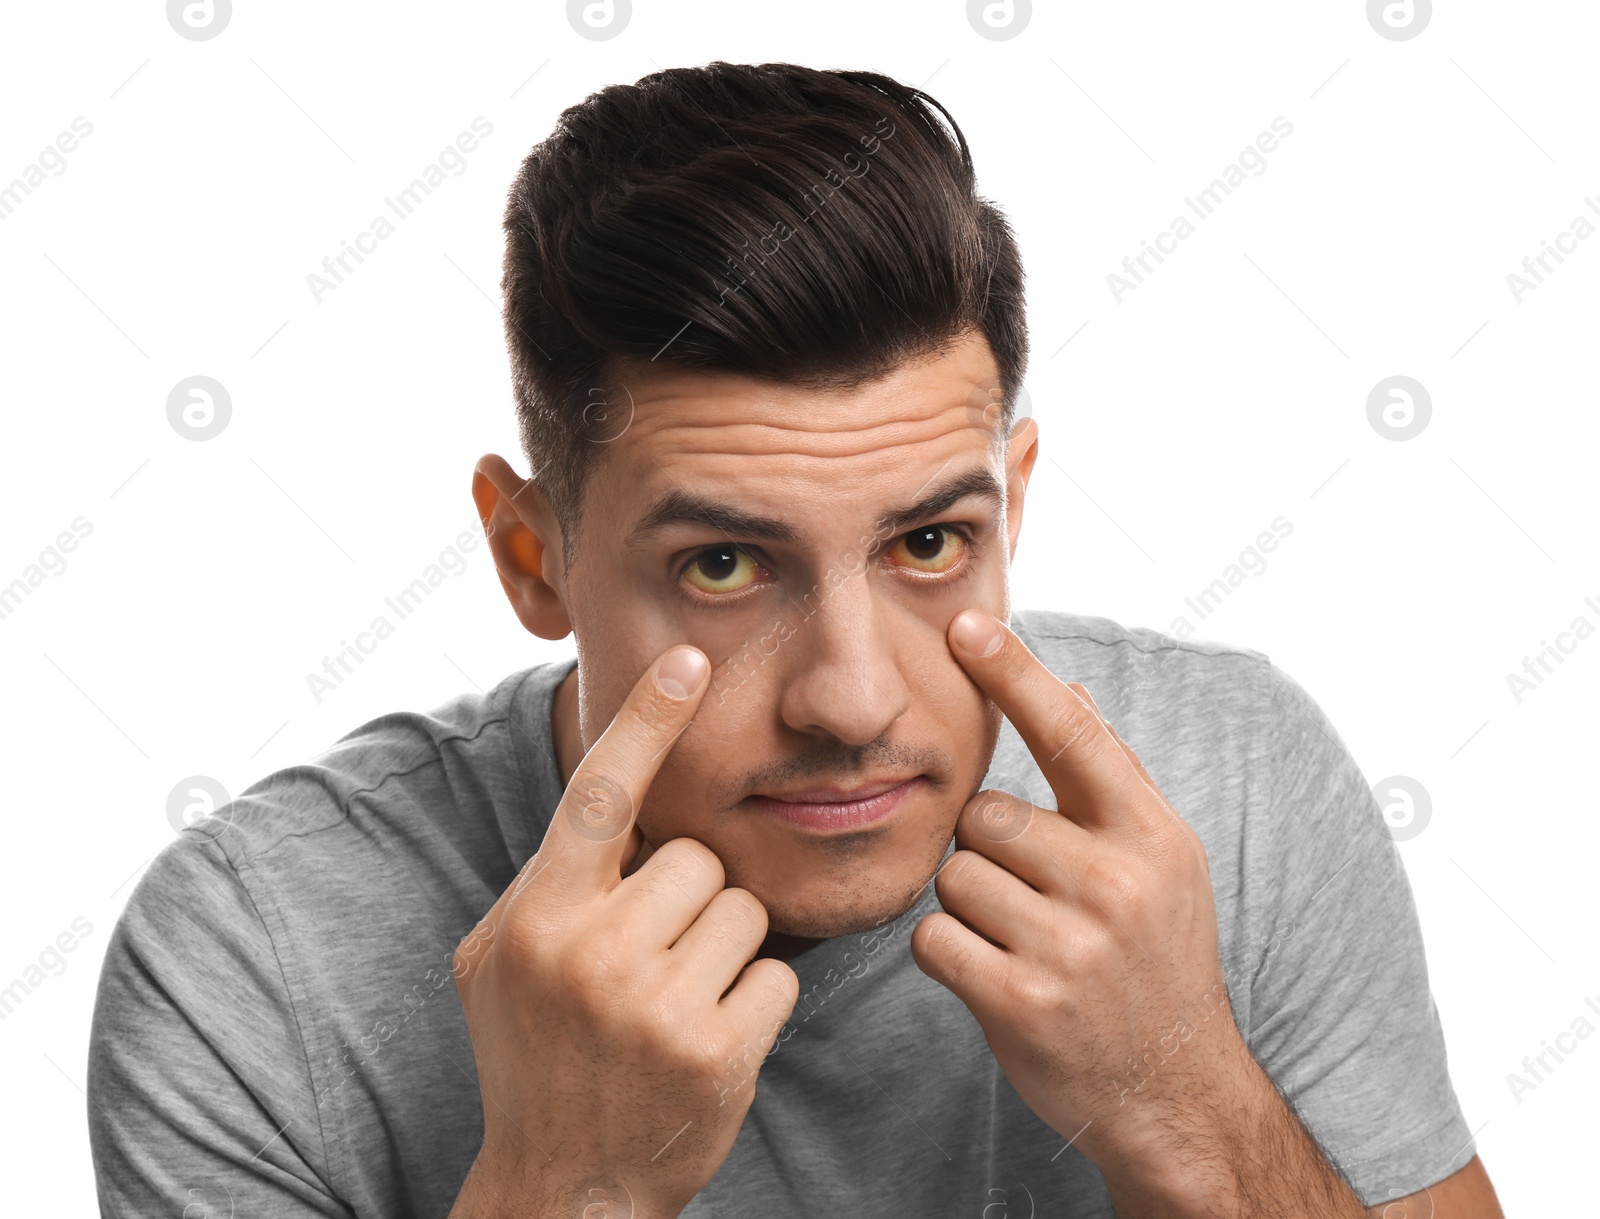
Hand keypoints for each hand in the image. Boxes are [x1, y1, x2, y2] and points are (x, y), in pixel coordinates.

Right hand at [450, 645, 799, 1218]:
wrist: (564, 1190)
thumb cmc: (534, 1057)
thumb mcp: (502, 962)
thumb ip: (548, 882)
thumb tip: (611, 790)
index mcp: (536, 919)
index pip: (599, 795)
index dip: (646, 720)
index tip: (688, 659)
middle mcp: (592, 955)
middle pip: (695, 860)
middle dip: (687, 899)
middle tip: (650, 960)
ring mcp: (657, 1007)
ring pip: (744, 910)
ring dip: (724, 947)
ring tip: (675, 1000)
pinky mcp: (719, 1053)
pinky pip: (776, 973)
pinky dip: (753, 1000)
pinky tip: (707, 1039)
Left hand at [911, 610, 1257, 1195]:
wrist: (1175, 1091)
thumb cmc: (1157, 963)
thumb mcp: (1161, 866)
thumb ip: (1108, 781)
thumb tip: (1070, 690)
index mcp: (1152, 837)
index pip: (1073, 734)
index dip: (1016, 673)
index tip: (966, 624)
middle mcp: (1117, 883)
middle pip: (984, 814)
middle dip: (987, 850)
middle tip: (1033, 898)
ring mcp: (1070, 947)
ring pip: (954, 875)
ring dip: (970, 906)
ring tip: (1023, 942)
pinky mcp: (1021, 1003)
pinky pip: (933, 939)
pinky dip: (949, 956)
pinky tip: (997, 977)